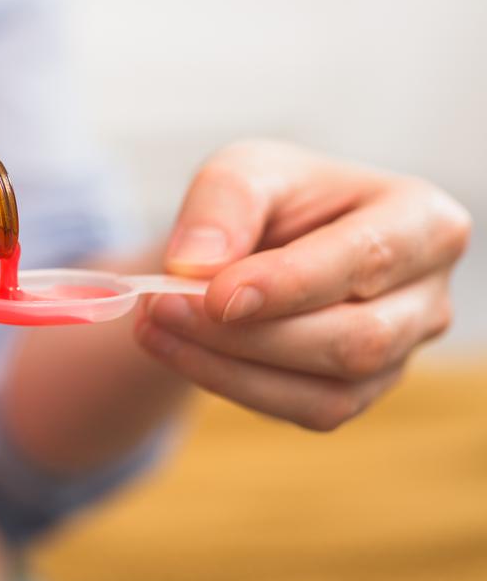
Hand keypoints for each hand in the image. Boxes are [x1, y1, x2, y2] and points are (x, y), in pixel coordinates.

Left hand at [136, 140, 471, 430]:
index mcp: (422, 221)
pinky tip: (176, 351)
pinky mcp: (357, 393)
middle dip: (247, 333)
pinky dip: (231, 385)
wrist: (259, 246)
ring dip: (229, 366)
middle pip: (354, 338)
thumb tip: (197, 265)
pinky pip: (301, 410)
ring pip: (329, 390)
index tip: (215, 293)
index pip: (366, 259)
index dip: (289, 283)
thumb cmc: (270, 200)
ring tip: (154, 327)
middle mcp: (426, 295)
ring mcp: (399, 353)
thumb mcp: (245, 170)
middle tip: (160, 306)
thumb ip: (225, 202)